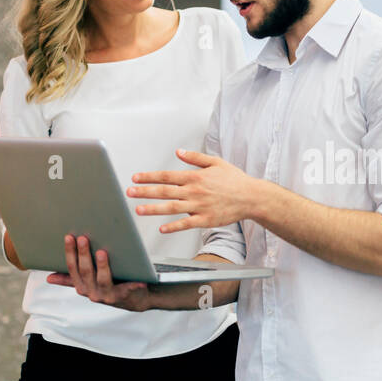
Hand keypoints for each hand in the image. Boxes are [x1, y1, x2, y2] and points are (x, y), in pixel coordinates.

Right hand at [46, 235, 153, 310]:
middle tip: (83, 238)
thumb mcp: (87, 284)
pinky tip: (138, 278)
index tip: (69, 237)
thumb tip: (49, 278)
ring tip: (102, 252)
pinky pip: (128, 289)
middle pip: (86, 272)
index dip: (70, 253)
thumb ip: (69, 280)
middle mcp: (92, 292)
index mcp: (81, 286)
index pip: (72, 268)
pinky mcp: (124, 296)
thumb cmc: (109, 286)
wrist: (135, 299)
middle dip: (83, 255)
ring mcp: (107, 296)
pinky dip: (133, 284)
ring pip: (103, 280)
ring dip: (102, 266)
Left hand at [127, 149, 265, 233]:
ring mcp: (199, 206)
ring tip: (138, 209)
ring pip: (172, 208)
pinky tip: (161, 228)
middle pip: (165, 191)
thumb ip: (195, 158)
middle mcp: (195, 191)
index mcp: (195, 177)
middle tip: (129, 192)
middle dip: (145, 191)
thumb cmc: (235, 180)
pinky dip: (173, 226)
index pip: (167, 176)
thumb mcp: (216, 162)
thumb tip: (179, 152)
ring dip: (153, 209)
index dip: (149, 177)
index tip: (135, 178)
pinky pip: (186, 224)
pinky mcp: (206, 220)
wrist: (252, 197)